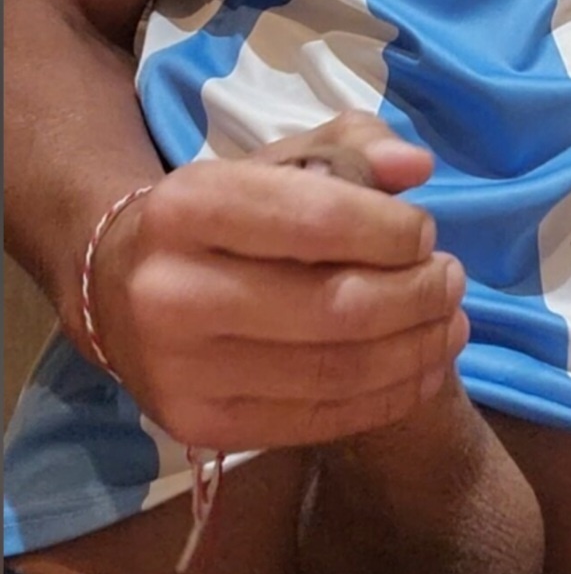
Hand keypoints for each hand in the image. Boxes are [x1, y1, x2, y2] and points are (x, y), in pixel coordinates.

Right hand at [87, 113, 467, 450]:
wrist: (116, 289)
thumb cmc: (217, 216)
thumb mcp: (273, 162)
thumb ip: (350, 146)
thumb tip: (415, 168)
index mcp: (188, 206)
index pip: (317, 221)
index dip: (391, 231)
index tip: (426, 232)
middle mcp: (173, 292)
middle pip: (335, 307)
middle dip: (418, 295)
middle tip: (452, 280)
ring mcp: (182, 370)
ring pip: (335, 371)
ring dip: (415, 349)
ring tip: (450, 324)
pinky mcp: (200, 426)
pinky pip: (317, 420)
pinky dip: (386, 397)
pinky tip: (421, 370)